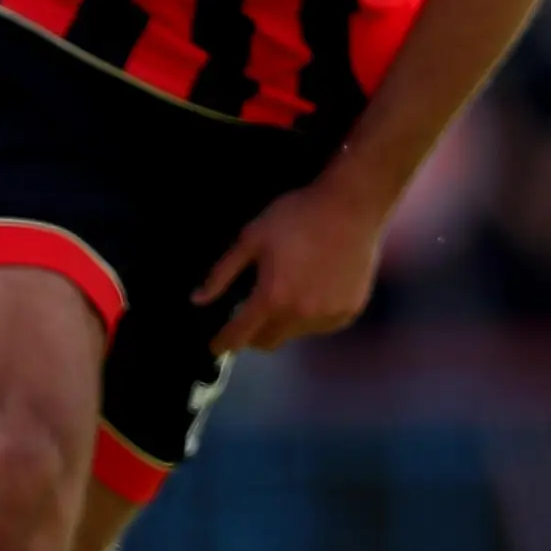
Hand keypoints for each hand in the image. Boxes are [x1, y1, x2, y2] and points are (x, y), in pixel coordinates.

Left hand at [196, 175, 392, 355]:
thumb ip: (222, 273)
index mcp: (272, 297)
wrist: (352, 206)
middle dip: (253, 334)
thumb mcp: (252, 237)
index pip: (239, 336)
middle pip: (267, 343)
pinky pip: (321, 325)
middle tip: (250, 315)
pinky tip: (313, 288)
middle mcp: (300, 314)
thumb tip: (198, 300)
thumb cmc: (297, 216)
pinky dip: (311, 316)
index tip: (216, 344)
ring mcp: (328, 315)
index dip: (222, 343)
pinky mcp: (348, 311)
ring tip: (288, 291)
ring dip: (284, 323)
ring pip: (294, 334)